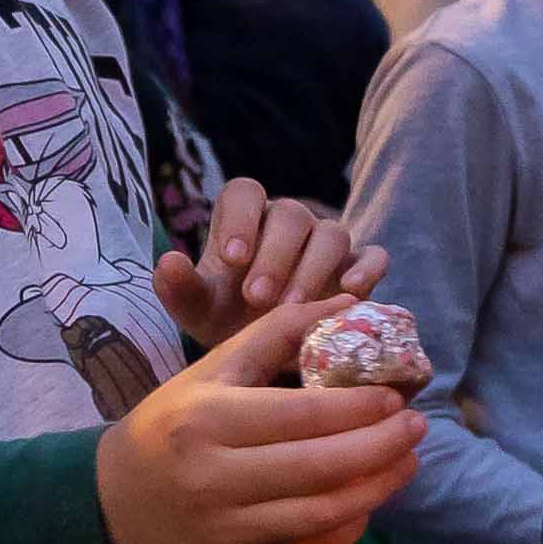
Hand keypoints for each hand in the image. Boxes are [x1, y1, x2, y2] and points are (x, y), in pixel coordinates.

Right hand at [94, 289, 424, 543]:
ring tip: (407, 461)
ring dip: (376, 488)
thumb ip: (277, 331)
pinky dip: (347, 530)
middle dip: (380, 447)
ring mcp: (224, 529)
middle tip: (417, 427)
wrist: (116, 502)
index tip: (395, 398)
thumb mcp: (212, 369)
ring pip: (320, 515)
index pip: (301, 415)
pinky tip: (368, 502)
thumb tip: (349, 300)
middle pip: (318, 467)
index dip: (359, 408)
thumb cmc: (174, 423)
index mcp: (205, 419)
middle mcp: (212, 477)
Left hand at [151, 181, 380, 350]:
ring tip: (295, 307)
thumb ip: (180, 287)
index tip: (232, 258)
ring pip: (332, 233)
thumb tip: (168, 261)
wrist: (268, 351)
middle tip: (258, 298)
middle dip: (275, 256)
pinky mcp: (360, 268)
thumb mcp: (197, 310)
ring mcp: (327, 243)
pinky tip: (352, 293)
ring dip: (314, 268)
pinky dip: (368, 269)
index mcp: (245, 219)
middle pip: (291, 214)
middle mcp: (288, 223)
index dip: (241, 218)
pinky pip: (373, 255)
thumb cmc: (227, 320)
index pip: (245, 192)